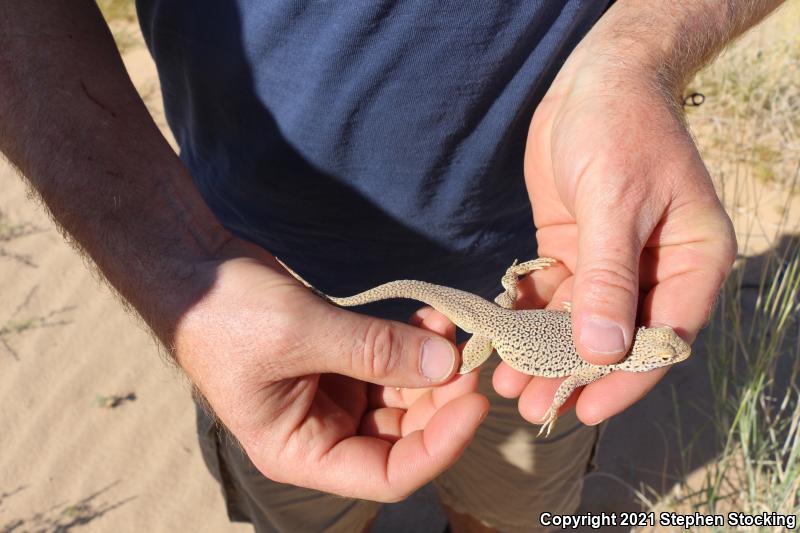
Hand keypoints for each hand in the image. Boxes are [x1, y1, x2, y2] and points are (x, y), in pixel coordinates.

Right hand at [173, 240, 487, 501]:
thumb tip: (445, 365)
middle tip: (470, 355)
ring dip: (433, 366)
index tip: (475, 402)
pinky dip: (415, 343)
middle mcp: (322, 431)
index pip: (386, 474)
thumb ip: (374, 350)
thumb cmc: (225, 313)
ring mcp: (334, 395)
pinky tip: (431, 317)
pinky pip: (391, 363)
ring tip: (450, 325)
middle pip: (403, 435)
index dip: (438, 446)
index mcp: (301, 451)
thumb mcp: (300, 332)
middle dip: (441, 399)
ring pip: (404, 397)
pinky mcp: (342, 362)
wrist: (194, 268)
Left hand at [494, 28, 735, 425]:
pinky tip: (502, 341)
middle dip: (574, 375)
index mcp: (692, 259)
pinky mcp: (576, 252)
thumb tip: (604, 350)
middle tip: (532, 407)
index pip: (664, 337)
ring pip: (580, 324)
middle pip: (618, 338)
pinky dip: (528, 319)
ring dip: (545, 354)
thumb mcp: (615, 200)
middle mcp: (656, 270)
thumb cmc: (619, 127)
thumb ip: (609, 276)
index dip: (625, 379)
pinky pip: (553, 296)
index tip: (584, 409)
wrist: (592, 80)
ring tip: (509, 384)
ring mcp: (613, 263)